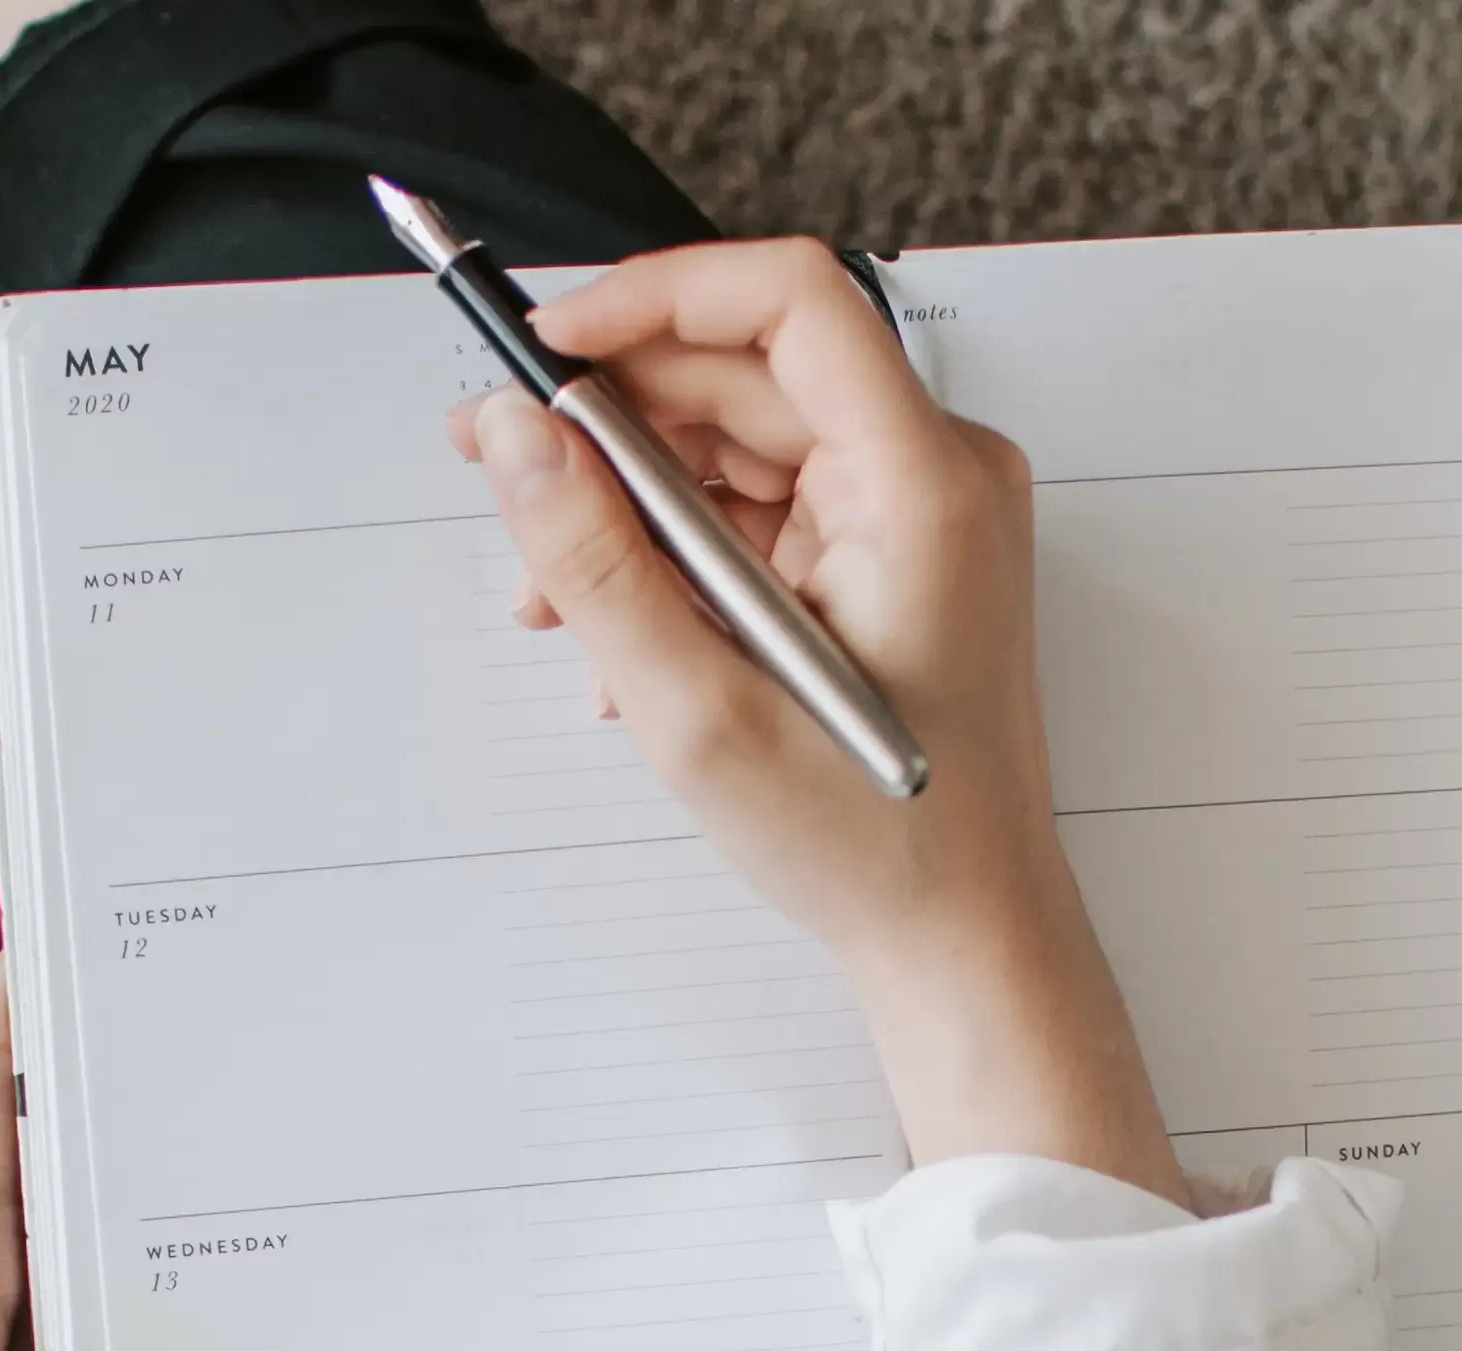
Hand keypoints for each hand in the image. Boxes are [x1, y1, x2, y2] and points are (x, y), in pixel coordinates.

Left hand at [0, 966, 331, 1350]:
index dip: (25, 989)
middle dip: (131, 1083)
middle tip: (229, 1025)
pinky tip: (226, 1350)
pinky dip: (156, 1317)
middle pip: (47, 1149)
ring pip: (77, 1244)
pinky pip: (91, 1334)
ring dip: (154, 1209)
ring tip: (261, 1167)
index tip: (89, 908)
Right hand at [455, 239, 1175, 1199]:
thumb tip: (514, 432)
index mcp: (920, 486)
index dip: (656, 297)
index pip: (789, 299)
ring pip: (745, 441)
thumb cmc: (875, 846)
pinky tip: (623, 632)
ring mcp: (917, 516)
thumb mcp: (696, 708)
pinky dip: (682, 547)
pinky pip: (767, 506)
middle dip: (614, 414)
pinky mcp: (892, 559)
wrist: (962, 943)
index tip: (552, 345)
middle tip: (499, 460)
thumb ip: (594, 557)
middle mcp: (935, 476)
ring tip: (549, 588)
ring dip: (633, 496)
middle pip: (750, 371)